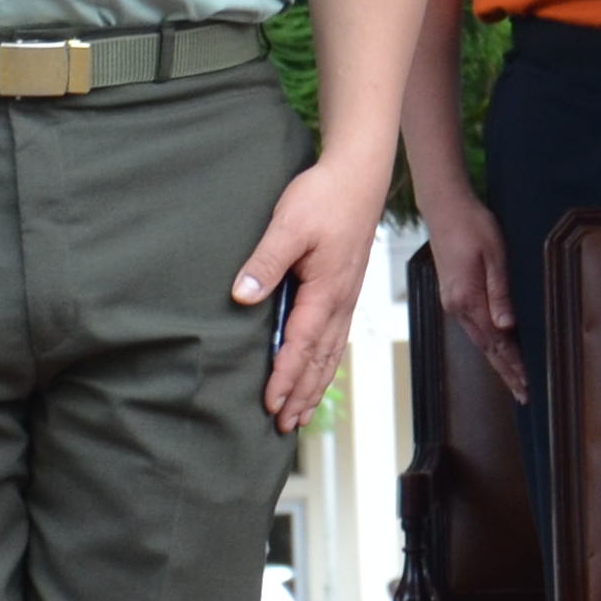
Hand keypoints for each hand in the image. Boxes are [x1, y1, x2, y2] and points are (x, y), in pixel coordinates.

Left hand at [237, 149, 395, 431]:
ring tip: (302, 413)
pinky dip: (327, 363)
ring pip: (331, 352)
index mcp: (326, 291)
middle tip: (284, 425)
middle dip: (302, 394)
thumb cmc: (324, 197)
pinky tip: (320, 370)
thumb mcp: (288, 225)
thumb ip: (265, 263)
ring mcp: (346, 297)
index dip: (285, 377)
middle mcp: (340, 301)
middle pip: (320, 360)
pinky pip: (336, 337)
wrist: (358, 175)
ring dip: (316, 385)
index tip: (270, 405)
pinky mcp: (345, 288)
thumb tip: (241, 297)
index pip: (301, 345)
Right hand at [424, 181, 531, 399]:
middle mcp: (457, 307)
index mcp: (468, 300)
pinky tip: (498, 349)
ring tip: (514, 381)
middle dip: (506, 372)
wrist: (445, 207)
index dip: (513, 365)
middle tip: (524, 395)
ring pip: (480, 340)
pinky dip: (489, 344)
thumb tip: (508, 326)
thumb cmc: (473, 225)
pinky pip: (474, 327)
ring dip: (498, 361)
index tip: (528, 385)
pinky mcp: (454, 294)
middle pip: (487, 348)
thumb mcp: (494, 254)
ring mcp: (453, 302)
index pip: (496, 343)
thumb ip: (500, 291)